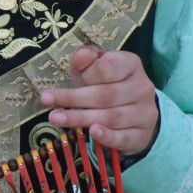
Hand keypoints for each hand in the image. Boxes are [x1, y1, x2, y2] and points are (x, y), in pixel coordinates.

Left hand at [42, 46, 160, 157]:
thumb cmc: (106, 86)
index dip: (86, 75)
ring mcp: (145, 112)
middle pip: (106, 95)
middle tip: (47, 101)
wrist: (134, 114)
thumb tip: (83, 55)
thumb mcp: (93, 70)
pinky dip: (107, 136)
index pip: (108, 68)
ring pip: (111, 117)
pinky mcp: (142, 134)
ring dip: (81, 118)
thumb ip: (84, 61)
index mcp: (131, 64)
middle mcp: (142, 87)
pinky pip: (124, 137)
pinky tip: (92, 133)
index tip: (67, 81)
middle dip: (74, 99)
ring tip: (56, 118)